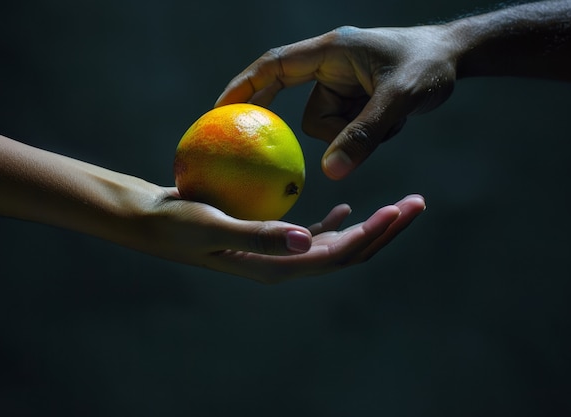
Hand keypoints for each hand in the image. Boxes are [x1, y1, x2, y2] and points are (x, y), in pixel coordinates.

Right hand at [141, 190, 425, 282]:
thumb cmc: (175, 223)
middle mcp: (284, 263)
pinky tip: (346, 206)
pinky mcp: (270, 237)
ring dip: (370, 225)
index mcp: (277, 267)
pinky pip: (313, 233)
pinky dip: (335, 222)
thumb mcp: (212, 227)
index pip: (337, 256)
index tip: (399, 209)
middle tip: (418, 203)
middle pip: (348, 252)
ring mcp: (279, 252)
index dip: (372, 236)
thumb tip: (308, 240)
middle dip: (385, 231)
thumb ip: (259, 236)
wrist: (152, 223)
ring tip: (399, 205)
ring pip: (337, 242)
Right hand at [216, 25, 456, 178]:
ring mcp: (341, 87)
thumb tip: (330, 174)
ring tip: (391, 118)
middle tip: (294, 149)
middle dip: (325, 130)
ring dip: (356, 134)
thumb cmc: (428, 64)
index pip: (274, 67)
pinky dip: (367, 134)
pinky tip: (394, 121)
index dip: (243, 87)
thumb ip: (364, 134)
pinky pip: (345, 131)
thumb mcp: (398, 98)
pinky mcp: (353, 102)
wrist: (456, 56)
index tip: (219, 110)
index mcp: (329, 52)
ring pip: (327, 129)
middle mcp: (330, 68)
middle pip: (301, 111)